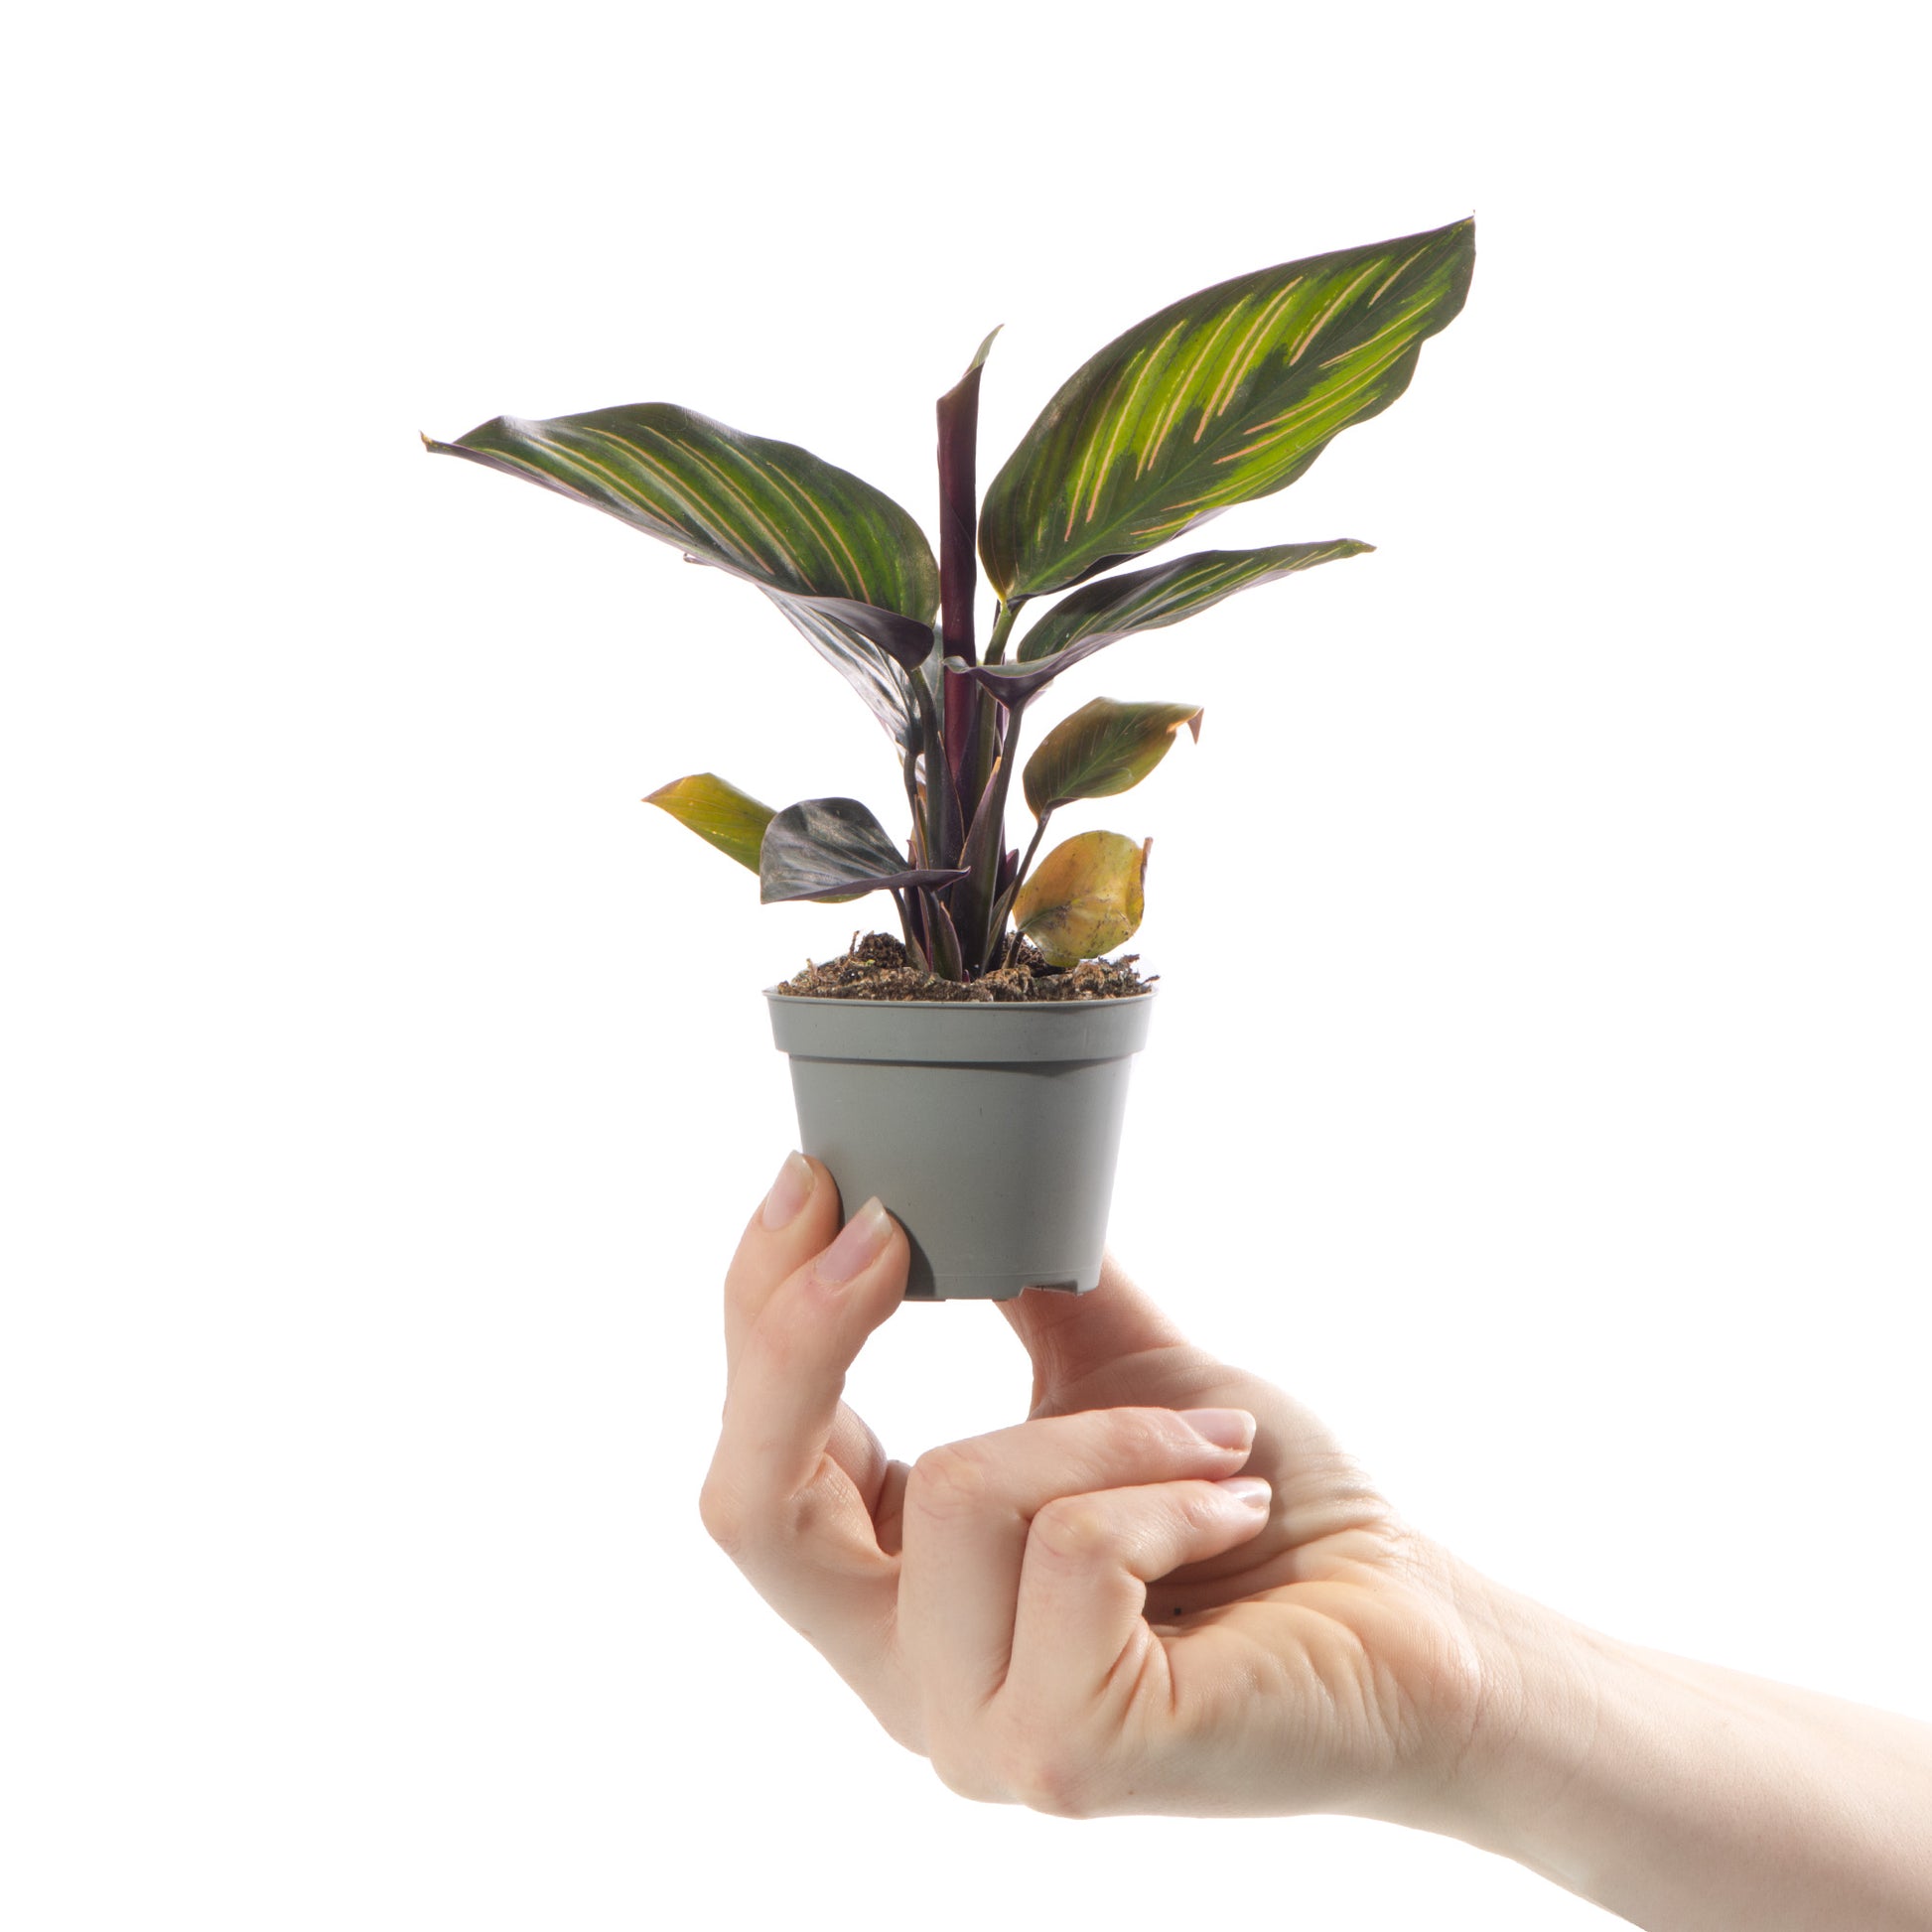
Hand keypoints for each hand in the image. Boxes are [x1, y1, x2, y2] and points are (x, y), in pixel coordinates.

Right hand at [698, 1152, 1486, 1820]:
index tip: (814, 1179)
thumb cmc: (1264, 1501)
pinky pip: (1071, 1545)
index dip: (758, 1317)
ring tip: (1217, 1448)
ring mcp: (976, 1733)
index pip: (756, 1469)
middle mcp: (903, 1676)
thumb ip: (1022, 1291)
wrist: (1410, 1620)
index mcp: (894, 1589)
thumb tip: (956, 1168)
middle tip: (884, 1226)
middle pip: (752, 1505)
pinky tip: (1235, 1509)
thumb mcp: (1112, 1372)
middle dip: (803, 1336)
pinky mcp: (1068, 1752)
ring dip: (1107, 1428)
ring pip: (956, 1489)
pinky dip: (1168, 1484)